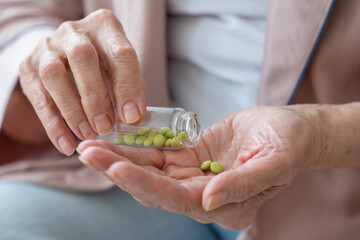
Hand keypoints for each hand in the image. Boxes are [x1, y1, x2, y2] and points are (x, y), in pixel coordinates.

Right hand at [19, 9, 145, 154]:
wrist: (68, 57)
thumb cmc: (105, 68)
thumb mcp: (122, 73)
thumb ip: (130, 91)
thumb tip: (133, 119)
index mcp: (106, 28)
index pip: (120, 54)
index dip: (127, 87)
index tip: (132, 117)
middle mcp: (75, 32)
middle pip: (83, 57)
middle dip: (95, 97)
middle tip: (105, 127)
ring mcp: (48, 46)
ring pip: (54, 75)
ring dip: (72, 111)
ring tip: (88, 135)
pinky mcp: (28, 66)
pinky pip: (39, 97)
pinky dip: (53, 124)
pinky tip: (67, 145)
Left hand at [77, 106, 316, 229]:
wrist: (291, 130)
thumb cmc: (289, 145)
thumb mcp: (275, 162)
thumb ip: (243, 184)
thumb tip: (208, 201)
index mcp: (225, 204)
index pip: (177, 199)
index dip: (145, 185)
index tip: (115, 168)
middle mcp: (204, 195)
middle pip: (154, 188)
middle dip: (119, 170)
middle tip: (87, 152)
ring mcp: (194, 176)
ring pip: (150, 171)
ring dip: (121, 158)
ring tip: (91, 145)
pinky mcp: (190, 158)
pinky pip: (158, 154)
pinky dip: (136, 147)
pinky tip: (115, 137)